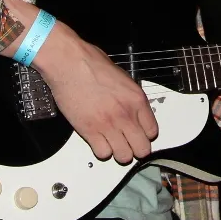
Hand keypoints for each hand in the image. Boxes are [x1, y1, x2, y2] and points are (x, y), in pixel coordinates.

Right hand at [1, 0, 157, 163]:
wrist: (68, 63)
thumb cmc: (90, 63)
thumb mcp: (122, 76)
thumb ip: (130, 97)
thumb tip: (132, 109)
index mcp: (136, 99)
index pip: (152, 131)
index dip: (144, 134)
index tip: (137, 133)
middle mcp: (126, 114)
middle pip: (142, 150)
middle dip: (135, 148)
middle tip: (126, 142)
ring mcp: (108, 125)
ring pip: (123, 156)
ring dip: (118, 151)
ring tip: (111, 142)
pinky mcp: (89, 131)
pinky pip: (103, 154)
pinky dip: (101, 150)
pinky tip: (97, 140)